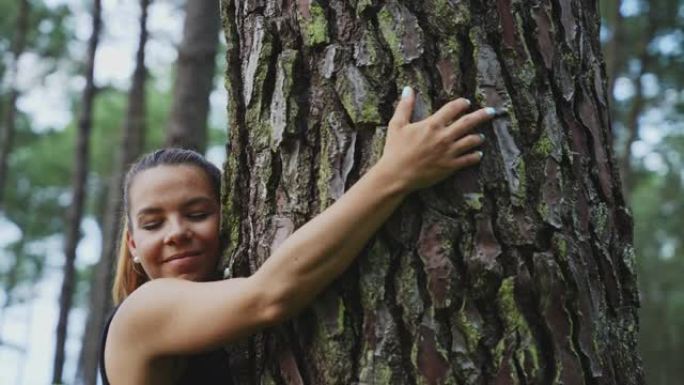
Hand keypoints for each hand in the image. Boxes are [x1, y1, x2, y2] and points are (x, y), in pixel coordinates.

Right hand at [376, 86, 495, 191]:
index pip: (452, 108)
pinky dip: (475, 156)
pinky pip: (468, 160)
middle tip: (492, 111)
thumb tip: (408, 89)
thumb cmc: (394, 150)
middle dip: (482, 115)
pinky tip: (478, 154)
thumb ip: (405, 106)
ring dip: (478, 137)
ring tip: (482, 136)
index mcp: (432, 125)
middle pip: (468, 122)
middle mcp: (444, 137)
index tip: (466, 102)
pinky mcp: (450, 167)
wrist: (396, 175)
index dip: (461, 103)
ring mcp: (449, 152)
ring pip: (471, 141)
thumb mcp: (397, 125)